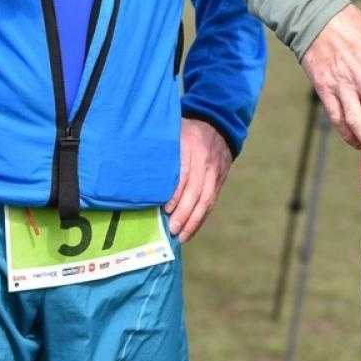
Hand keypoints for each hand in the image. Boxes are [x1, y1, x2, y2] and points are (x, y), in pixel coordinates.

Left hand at [164, 119, 231, 243]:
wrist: (217, 124)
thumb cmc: (185, 130)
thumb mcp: (172, 132)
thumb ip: (161, 149)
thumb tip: (140, 173)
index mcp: (190, 145)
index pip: (184, 173)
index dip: (176, 193)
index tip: (166, 209)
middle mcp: (205, 160)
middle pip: (196, 191)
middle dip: (184, 213)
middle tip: (171, 229)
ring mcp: (215, 171)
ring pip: (206, 200)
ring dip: (193, 221)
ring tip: (181, 236)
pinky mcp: (220, 180)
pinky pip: (211, 202)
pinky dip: (201, 219)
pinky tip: (190, 230)